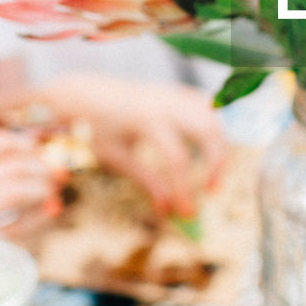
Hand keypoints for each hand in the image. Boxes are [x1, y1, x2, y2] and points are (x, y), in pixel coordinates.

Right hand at [0, 130, 56, 231]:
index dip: (26, 145)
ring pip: (12, 191)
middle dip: (42, 170)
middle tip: (55, 175)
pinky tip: (47, 214)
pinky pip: (14, 227)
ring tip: (51, 193)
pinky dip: (38, 219)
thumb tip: (38, 151)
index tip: (38, 150)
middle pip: (11, 168)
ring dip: (41, 190)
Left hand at [43, 75, 224, 218]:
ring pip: (213, 117)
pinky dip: (214, 127)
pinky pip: (206, 107)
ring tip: (213, 174)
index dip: (185, 189)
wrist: (86, 94)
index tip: (187, 213)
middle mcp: (166, 104)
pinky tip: (210, 148)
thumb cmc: (95, 128)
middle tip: (212, 191)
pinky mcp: (177, 92)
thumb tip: (167, 209)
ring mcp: (174, 95)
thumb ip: (146, 181)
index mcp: (147, 121)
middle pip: (208, 132)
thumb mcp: (117, 157)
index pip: (178, 159)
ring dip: (220, 146)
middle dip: (217, 163)